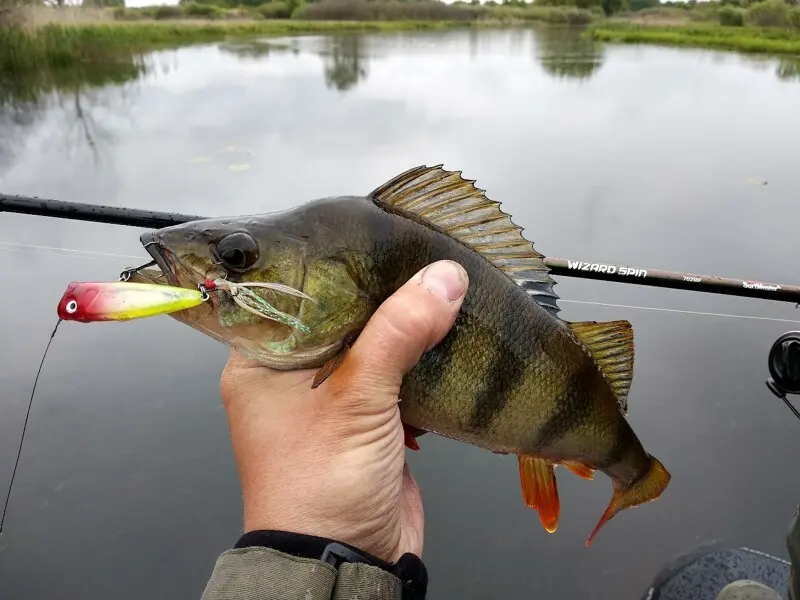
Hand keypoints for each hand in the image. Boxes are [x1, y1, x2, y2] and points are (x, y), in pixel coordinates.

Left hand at [218, 260, 468, 562]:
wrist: (347, 564)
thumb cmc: (320, 487)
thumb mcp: (356, 401)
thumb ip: (398, 333)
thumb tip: (442, 279)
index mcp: (261, 364)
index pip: (292, 294)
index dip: (333, 266)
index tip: (373, 238)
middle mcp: (289, 378)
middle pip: (339, 317)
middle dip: (380, 296)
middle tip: (415, 259)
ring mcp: (329, 401)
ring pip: (370, 346)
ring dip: (403, 329)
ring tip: (436, 290)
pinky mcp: (366, 421)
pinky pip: (393, 377)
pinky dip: (417, 363)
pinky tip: (441, 339)